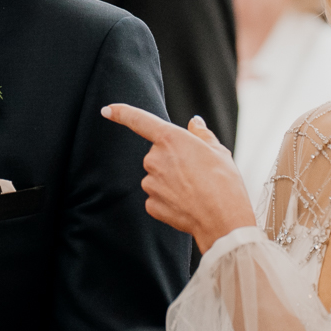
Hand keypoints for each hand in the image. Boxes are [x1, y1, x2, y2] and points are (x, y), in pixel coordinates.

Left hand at [103, 104, 254, 251]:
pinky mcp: (151, 204)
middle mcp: (154, 159)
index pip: (139, 120)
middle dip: (172, 160)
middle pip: (157, 154)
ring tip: (195, 190)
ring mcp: (150, 183)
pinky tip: (187, 204)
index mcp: (170, 139)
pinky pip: (157, 197)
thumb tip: (194, 122)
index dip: (121, 113)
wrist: (223, 220)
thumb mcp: (218, 151)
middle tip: (196, 171)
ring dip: (171, 181)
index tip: (107, 110)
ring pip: (157, 177)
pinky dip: (169, 199)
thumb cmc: (224, 182)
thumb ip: (201, 134)